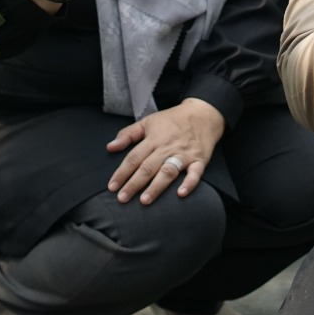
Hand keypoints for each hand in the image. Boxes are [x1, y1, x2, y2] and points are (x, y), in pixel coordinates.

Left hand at [106, 98, 225, 203]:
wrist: (203, 114)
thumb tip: (110, 147)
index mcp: (154, 139)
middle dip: (134, 184)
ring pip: (168, 172)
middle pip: (148, 167)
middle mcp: (167, 147)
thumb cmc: (173, 119)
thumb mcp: (148, 121)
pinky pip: (195, 173)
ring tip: (144, 200)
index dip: (122, 172)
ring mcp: (184, 154)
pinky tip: (181, 194)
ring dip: (156, 186)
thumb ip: (128, 134)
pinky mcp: (199, 160)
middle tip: (122, 198)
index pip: (134, 158)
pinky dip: (189, 183)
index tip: (112, 186)